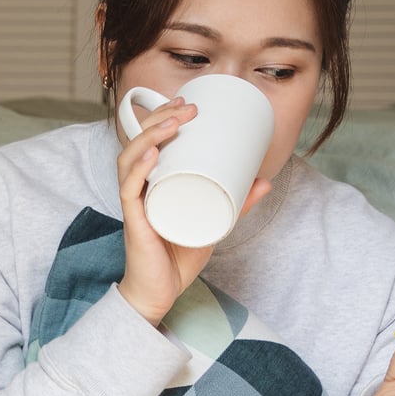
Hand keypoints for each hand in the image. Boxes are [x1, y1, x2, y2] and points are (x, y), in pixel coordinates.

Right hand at [115, 97, 272, 324]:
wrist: (159, 293)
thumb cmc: (177, 258)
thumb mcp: (213, 222)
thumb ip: (237, 203)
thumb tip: (265, 181)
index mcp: (150, 184)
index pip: (147, 142)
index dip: (162, 117)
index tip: (186, 102)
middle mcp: (138, 189)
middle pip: (138, 143)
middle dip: (160, 118)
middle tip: (188, 107)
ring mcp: (134, 204)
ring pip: (130, 160)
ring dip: (150, 136)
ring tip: (173, 123)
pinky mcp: (135, 221)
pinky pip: (129, 190)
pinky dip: (139, 169)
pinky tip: (151, 154)